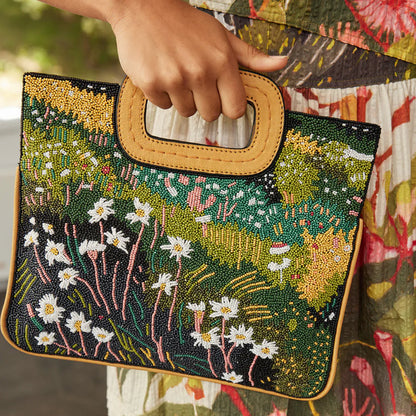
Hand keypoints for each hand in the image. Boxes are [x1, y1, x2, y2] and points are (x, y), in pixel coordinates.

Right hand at [108, 0, 286, 120]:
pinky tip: (161, 73)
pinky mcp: (150, 84)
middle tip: (194, 82)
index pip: (234, 109)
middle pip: (210, 115)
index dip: (227, 105)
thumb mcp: (223, 36)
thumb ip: (251, 56)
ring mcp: (174, 79)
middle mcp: (200, 73)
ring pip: (186, 111)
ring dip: (182, 98)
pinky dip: (162, 94)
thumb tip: (282, 63)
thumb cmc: (187, 24)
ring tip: (176, 73)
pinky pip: (163, 105)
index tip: (220, 97)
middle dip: (204, 102)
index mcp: (222, 62)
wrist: (142, 7)